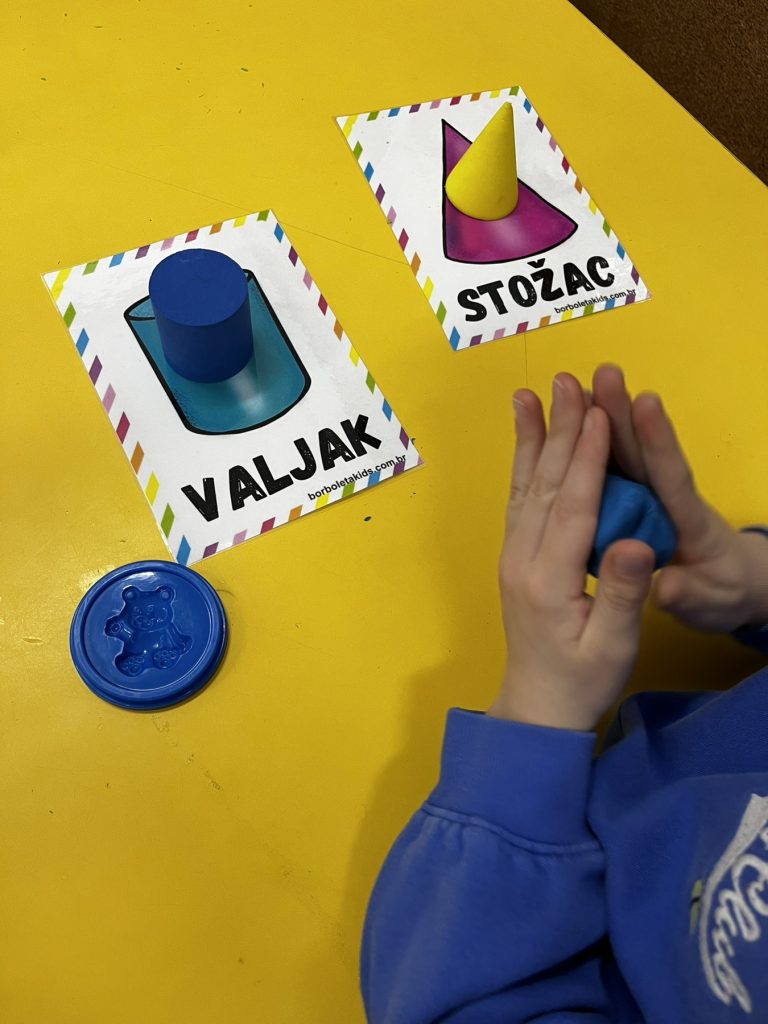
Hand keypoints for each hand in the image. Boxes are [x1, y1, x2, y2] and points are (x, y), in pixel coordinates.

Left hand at [488, 373, 655, 732]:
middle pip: (545, 485)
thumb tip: (637, 544)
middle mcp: (522, 558)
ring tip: (532, 395)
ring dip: (532, 438)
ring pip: (525, 486)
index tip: (598, 414)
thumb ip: (623, 595)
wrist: (536, 705)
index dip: (587, 460)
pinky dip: (523, 463)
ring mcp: (513, 555)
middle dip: (559, 431)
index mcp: (548, 579)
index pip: (572, 508)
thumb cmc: (582, 680)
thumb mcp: (612, 647)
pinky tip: (527, 438)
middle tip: (568, 382)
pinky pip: (519, 499)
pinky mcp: (514, 555)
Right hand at [588, 365, 767, 631]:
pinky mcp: (632, 501)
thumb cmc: (721, 594)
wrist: (729, 588)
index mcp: (689, 523)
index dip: (660, 442)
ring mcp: (647, 497)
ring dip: (598, 418)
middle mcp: (667, 499)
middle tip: (602, 373)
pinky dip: (581, 447)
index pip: (672, 478)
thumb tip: (665, 587)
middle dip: (621, 412)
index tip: (646, 404)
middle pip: (641, 452)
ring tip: (572, 386)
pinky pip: (603, 471)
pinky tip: (557, 426)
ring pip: (618, 454)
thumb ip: (686, 594)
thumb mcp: (709, 604)